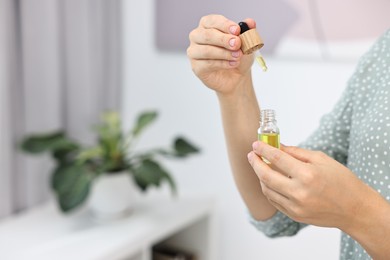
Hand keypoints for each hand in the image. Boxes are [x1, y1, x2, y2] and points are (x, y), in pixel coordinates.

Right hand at [187, 15, 254, 95]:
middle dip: (223, 39)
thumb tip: (250, 22)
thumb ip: (247, 31)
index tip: (237, 30)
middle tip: (237, 43)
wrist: (236, 76)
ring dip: (224, 53)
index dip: (224, 25)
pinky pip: (207, 64)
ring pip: (206, 51)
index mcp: (207, 25)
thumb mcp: (246, 42)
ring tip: (238, 56)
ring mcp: (194, 52)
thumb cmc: (237, 55)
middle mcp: (197, 37)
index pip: (212, 21)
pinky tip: (233, 63)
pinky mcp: (196, 67)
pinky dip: (222, 64)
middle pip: (207, 35)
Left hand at [247, 141, 373, 228]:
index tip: (256, 145)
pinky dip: (268, 189)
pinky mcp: (295, 215)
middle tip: (251, 155)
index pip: (277, 158)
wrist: (355, 209)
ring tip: (260, 167)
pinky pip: (274, 201)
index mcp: (308, 174)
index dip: (263, 150)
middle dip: (255, 163)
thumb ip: (297, 152)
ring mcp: (296, 206)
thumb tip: (277, 146)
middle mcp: (299, 192)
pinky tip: (269, 181)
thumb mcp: (322, 159)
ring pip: (267, 190)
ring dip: (260, 177)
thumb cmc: (342, 181)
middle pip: (266, 176)